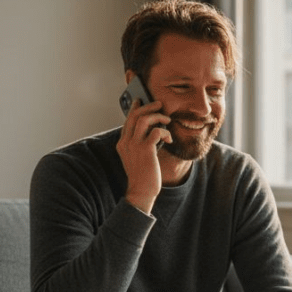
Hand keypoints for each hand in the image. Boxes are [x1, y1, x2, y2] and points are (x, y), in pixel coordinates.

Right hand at [117, 97, 171, 212]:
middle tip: (159, 104)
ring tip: (167, 119)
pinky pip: (156, 132)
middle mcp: (126, 142)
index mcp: (122, 143)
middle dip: (148, 106)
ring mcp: (134, 145)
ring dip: (158, 116)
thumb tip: (153, 131)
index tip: (140, 100)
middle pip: (135, 115)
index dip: (135, 108)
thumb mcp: (137, 157)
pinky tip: (170, 139)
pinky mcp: (146, 150)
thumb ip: (140, 144)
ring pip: (144, 119)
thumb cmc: (142, 176)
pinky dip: (165, 132)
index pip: (127, 120)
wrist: (141, 191)